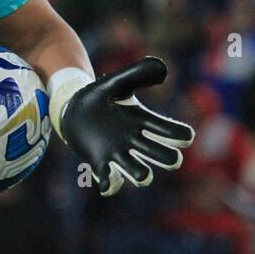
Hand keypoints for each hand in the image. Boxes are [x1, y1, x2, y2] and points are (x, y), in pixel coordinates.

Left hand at [58, 57, 194, 196]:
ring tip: (140, 172)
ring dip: (143, 174)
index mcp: (146, 122)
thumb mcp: (118, 82)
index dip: (182, 137)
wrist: (72, 108)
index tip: (182, 136)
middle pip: (165, 157)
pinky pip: (109, 181)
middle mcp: (137, 141)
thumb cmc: (100, 96)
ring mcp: (119, 153)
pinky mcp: (99, 160)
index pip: (176, 134)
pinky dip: (111, 184)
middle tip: (164, 153)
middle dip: (169, 158)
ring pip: (140, 174)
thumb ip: (138, 73)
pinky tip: (108, 179)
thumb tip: (163, 68)